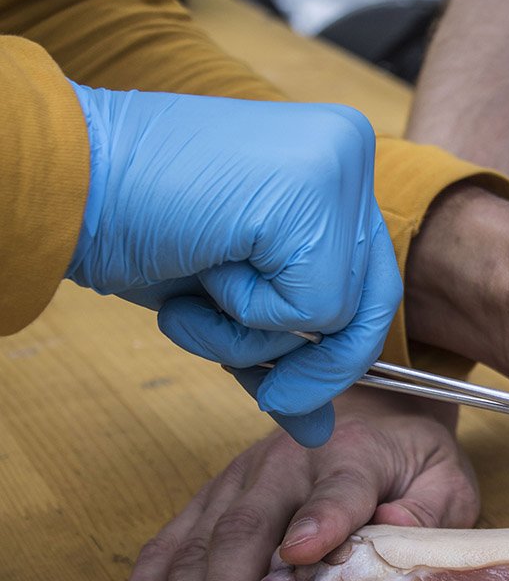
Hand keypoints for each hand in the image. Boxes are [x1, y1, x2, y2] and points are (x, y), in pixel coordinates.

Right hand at [66, 83, 402, 445]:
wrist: (61, 180)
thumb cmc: (138, 227)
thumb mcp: (228, 299)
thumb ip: (286, 352)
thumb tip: (322, 430)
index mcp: (336, 157)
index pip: (372, 282)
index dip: (330, 350)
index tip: (283, 381)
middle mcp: (348, 150)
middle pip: (374, 305)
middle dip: (314, 365)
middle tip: (270, 392)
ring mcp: (337, 165)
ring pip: (342, 314)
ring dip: (257, 334)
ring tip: (201, 285)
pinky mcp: (313, 194)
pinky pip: (313, 310)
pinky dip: (246, 315)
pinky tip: (202, 266)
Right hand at [102, 388, 477, 580]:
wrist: (375, 408)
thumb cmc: (412, 457)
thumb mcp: (446, 475)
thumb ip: (428, 506)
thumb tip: (393, 528)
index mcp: (353, 455)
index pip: (338, 489)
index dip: (320, 520)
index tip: (299, 554)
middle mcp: (286, 464)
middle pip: (248, 531)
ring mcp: (241, 480)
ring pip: (201, 544)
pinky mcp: (215, 497)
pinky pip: (173, 542)